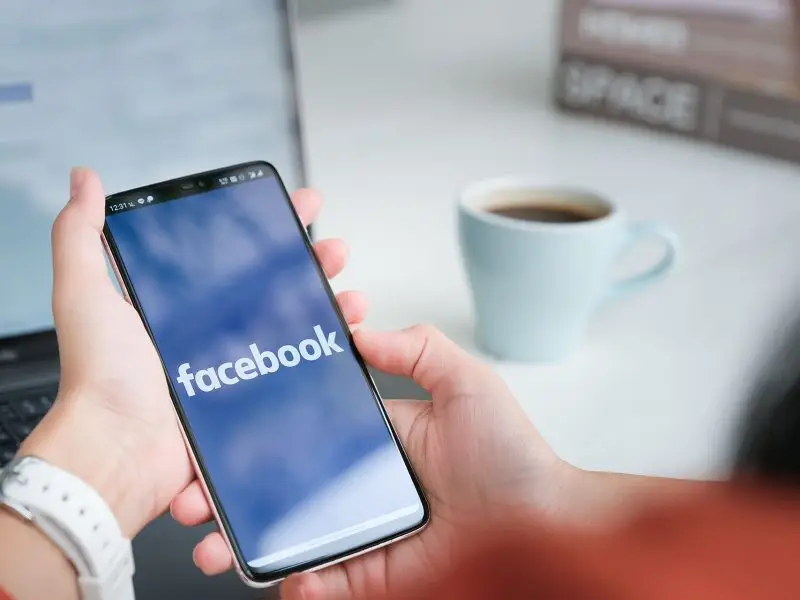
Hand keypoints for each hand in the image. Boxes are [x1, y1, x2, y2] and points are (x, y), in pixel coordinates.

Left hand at [21, 167, 367, 537]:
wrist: (119, 454)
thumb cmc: (100, 378)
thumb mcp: (84, 293)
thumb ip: (80, 234)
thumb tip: (84, 180)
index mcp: (177, 304)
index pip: (233, 253)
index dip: (268, 227)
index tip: (295, 206)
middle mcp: (208, 332)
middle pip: (273, 287)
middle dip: (312, 264)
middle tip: (334, 251)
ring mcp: (233, 366)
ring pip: (293, 327)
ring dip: (328, 306)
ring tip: (350, 296)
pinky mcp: (249, 399)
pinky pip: (296, 371)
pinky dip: (326, 354)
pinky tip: (345, 340)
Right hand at [173, 325, 570, 599]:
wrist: (540, 526)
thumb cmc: (512, 456)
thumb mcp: (465, 383)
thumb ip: (417, 348)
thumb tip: (361, 331)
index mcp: (368, 437)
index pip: (296, 427)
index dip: (251, 428)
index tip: (213, 424)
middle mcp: (354, 484)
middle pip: (274, 485)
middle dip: (223, 487)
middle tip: (188, 489)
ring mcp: (358, 530)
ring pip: (282, 537)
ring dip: (236, 540)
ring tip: (208, 542)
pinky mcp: (369, 575)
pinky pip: (320, 584)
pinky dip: (296, 585)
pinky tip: (285, 577)